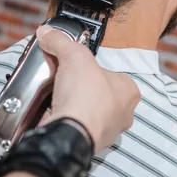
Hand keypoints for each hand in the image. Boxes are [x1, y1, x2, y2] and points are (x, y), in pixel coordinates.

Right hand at [35, 25, 140, 152]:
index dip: (91, 68)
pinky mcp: (90, 143)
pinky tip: (55, 112)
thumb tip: (46, 32)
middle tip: (65, 81)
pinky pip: (78, 126)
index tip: (75, 67)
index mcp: (129, 92)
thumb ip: (60, 41)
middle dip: (83, 88)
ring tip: (57, 96)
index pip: (111, 74)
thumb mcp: (73, 55)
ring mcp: (108, 132)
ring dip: (75, 105)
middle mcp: (124, 114)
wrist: (70, 133)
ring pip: (90, 112)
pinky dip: (67, 120)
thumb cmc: (84, 95)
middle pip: (100, 94)